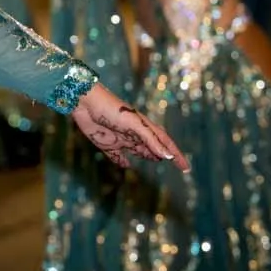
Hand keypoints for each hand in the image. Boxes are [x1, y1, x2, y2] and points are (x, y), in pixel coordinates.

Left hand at [72, 84, 189, 171]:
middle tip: (174, 164)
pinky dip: (122, 161)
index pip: (164, 142)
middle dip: (163, 154)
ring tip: (155, 161)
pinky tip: (126, 165)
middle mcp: (133, 133)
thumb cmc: (112, 109)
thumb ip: (150, 140)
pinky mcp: (105, 143)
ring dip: (146, 156)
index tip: (185, 167)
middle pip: (152, 146)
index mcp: (143, 127)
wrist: (85, 103)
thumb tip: (167, 156)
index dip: (175, 154)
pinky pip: (116, 156)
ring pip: (137, 150)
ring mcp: (120, 138)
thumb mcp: (134, 125)